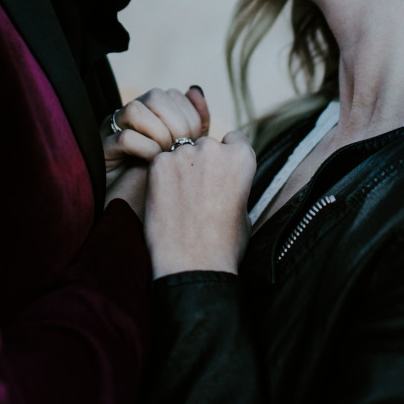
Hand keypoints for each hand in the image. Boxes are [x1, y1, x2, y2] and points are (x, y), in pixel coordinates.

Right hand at [103, 86, 210, 179]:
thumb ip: (197, 124)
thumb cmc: (167, 186)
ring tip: (167, 156)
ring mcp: (114, 131)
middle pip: (156, 96)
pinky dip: (145, 149)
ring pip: (136, 109)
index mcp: (154, 113)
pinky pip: (124, 137)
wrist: (142, 216)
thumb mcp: (188, 152)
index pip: (176, 96)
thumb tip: (196, 90)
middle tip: (183, 148)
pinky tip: (153, 165)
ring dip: (159, 133)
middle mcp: (132, 117)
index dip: (191, 117)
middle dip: (177, 122)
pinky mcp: (103, 151)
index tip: (197, 142)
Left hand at [143, 129, 255, 279]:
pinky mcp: (158, 164)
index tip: (220, 172)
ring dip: (182, 168)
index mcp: (242, 158)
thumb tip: (227, 178)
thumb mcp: (245, 208)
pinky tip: (166, 200)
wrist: (193, 264)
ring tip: (181, 199)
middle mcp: (213, 148)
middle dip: (202, 162)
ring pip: (181, 152)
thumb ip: (236, 183)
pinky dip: (162, 177)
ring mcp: (183, 154)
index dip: (227, 155)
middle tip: (198, 191)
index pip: (234, 139)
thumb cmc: (224, 244)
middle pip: (205, 144)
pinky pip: (162, 163)